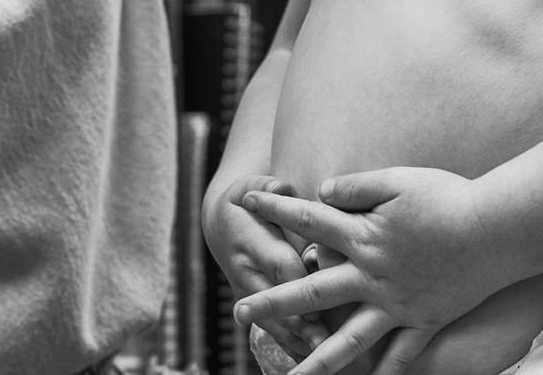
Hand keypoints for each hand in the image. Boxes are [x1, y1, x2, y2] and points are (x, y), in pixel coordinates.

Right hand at [204, 176, 328, 359]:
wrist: (219, 223)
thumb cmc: (245, 199)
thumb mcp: (251, 184)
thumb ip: (270, 186)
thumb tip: (283, 184)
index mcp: (247, 239)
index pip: (277, 262)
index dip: (297, 279)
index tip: (319, 294)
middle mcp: (245, 272)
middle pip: (275, 300)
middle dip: (299, 322)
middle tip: (323, 340)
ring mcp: (247, 294)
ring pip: (271, 322)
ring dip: (296, 341)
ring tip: (320, 357)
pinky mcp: (253, 309)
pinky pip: (271, 331)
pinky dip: (291, 347)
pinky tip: (311, 361)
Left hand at [236, 167, 500, 374]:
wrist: (497, 230)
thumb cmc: (448, 197)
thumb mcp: (397, 181)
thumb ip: (356, 188)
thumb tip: (321, 194)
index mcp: (362, 237)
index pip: (308, 220)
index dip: (275, 210)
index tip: (246, 201)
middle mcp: (372, 277)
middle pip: (311, 293)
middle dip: (273, 302)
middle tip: (239, 313)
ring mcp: (396, 306)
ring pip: (347, 341)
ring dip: (315, 361)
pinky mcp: (424, 322)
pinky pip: (400, 358)